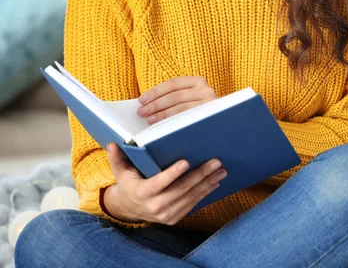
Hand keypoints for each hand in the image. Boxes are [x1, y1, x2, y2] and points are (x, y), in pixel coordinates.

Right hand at [103, 142, 226, 224]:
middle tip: (215, 162)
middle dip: (200, 175)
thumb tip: (113, 143)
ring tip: (220, 170)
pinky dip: (205, 192)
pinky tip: (215, 182)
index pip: (159, 183)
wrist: (130, 209)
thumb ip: (117, 158)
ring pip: (191, 197)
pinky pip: (193, 204)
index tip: (186, 162)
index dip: (172, 173)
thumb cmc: (128, 184)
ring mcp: (166, 214)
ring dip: (208, 183)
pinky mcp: (175, 218)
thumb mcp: (120, 171)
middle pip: (181, 189)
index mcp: (142, 193)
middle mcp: (155, 206)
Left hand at [137, 76, 216, 124]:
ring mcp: (209, 103)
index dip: (155, 92)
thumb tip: (146, 103)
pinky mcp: (209, 116)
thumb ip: (172, 96)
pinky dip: (172, 122)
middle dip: (155, 104)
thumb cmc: (198, 107)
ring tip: (148, 120)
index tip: (141, 100)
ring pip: (180, 108)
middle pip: (175, 96)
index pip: (172, 84)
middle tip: (141, 112)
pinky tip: (161, 126)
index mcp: (198, 80)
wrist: (223, 119)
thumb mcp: (188, 97)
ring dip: (161, 115)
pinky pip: (187, 119)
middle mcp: (206, 89)